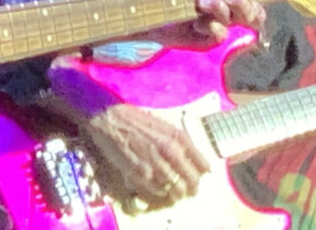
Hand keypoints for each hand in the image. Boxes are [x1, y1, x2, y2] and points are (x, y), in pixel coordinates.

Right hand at [84, 103, 210, 205]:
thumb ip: (180, 142)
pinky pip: (157, 191)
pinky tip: (159, 188)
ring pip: (175, 189)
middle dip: (192, 188)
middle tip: (190, 191)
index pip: (201, 163)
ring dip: (176, 193)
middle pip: (191, 180)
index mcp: (178, 138)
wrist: (112, 120)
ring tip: (175, 194)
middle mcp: (170, 152)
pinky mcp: (139, 174)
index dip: (203, 172)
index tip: (202, 175)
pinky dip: (160, 193)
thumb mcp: (165, 126)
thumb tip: (191, 158)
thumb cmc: (138, 121)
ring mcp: (155, 164)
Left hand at [150, 0, 266, 46]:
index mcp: (229, 0)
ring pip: (232, 21)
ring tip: (200, 1)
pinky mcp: (206, 41)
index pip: (254, 4)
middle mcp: (227, 16)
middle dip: (242, 3)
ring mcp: (217, 29)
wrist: (149, 5)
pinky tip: (198, 21)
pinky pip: (220, 35)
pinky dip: (211, 25)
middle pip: (252, 15)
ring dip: (219, 9)